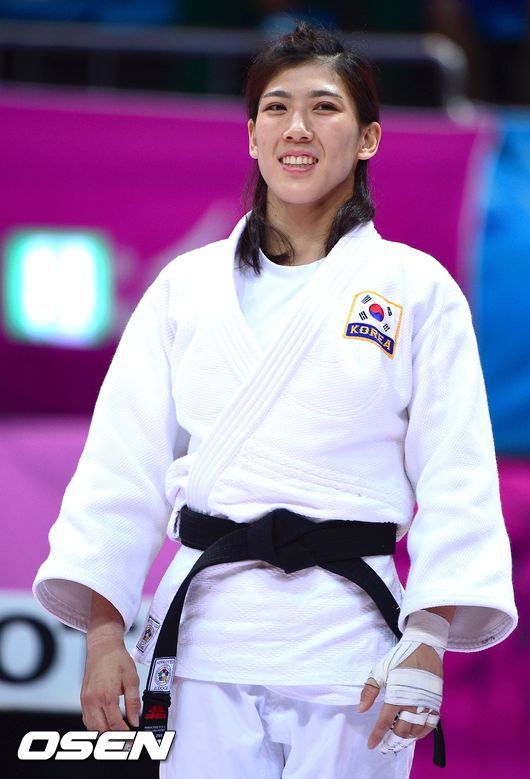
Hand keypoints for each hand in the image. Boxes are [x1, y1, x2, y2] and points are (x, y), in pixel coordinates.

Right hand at [81, 633, 140, 731]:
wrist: (102, 647)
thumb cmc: (117, 660)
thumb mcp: (132, 679)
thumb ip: (133, 702)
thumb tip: (135, 721)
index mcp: (106, 696)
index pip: (115, 725)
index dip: (125, 735)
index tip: (132, 738)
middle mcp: (93, 700)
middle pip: (101, 730)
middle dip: (114, 739)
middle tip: (126, 741)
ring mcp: (86, 700)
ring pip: (92, 728)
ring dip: (104, 734)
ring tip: (117, 735)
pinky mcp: (83, 698)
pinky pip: (86, 719)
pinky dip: (95, 726)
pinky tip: (105, 723)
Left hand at [358, 609, 449, 752]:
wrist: (424, 647)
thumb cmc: (399, 658)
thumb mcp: (380, 670)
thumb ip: (370, 690)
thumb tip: (361, 709)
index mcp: (396, 695)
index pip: (385, 722)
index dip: (377, 735)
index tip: (371, 745)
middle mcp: (412, 703)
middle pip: (401, 730)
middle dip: (392, 738)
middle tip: (385, 742)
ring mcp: (426, 705)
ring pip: (415, 731)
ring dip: (405, 738)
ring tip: (397, 738)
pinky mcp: (436, 703)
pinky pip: (430, 726)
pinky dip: (421, 733)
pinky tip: (414, 734)